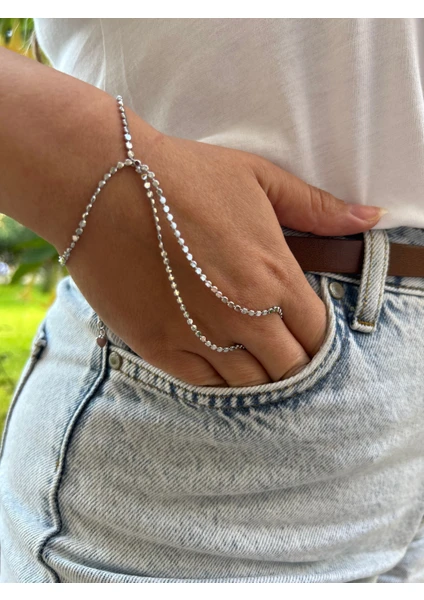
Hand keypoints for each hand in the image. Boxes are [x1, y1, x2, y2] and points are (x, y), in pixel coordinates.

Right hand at [65, 121, 385, 386]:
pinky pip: (203, 384)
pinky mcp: (159, 346)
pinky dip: (218, 378)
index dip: (317, 337)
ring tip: (250, 353)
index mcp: (274, 277)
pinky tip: (217, 358)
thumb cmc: (184, 176)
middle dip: (292, 360)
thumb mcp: (259, 179)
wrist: (104, 184)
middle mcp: (243, 317)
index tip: (305, 328)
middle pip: (288, 368)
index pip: (318, 334)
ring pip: (249, 383)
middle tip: (280, 345)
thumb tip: (368, 216)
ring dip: (257, 373)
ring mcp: (199, 336)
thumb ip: (317, 207)